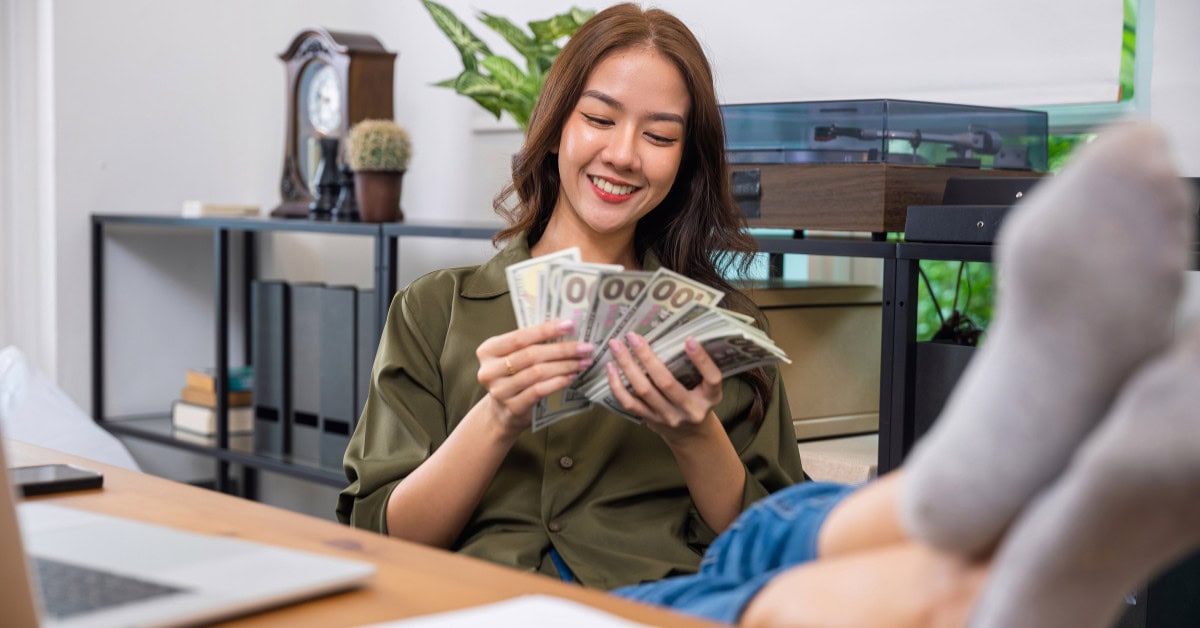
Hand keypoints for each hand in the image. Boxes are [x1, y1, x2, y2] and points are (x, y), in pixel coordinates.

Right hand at [475, 319, 593, 436]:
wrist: (502, 413)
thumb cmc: (513, 377)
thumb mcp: (514, 357)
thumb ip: (531, 344)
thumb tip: (566, 328)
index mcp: (488, 350)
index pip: (520, 337)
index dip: (546, 330)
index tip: (570, 324)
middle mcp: (489, 370)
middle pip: (531, 355)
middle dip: (562, 350)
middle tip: (585, 347)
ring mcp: (499, 391)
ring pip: (537, 373)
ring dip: (565, 366)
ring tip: (583, 362)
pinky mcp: (512, 408)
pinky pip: (539, 391)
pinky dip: (558, 382)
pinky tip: (571, 377)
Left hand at [605, 333, 722, 440]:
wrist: (691, 434)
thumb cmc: (698, 399)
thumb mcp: (707, 387)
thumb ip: (698, 367)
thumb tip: (676, 332)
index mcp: (710, 397)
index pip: (712, 378)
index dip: (702, 360)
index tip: (689, 339)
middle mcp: (690, 409)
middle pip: (666, 382)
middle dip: (647, 357)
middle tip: (633, 336)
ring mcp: (668, 417)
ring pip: (644, 390)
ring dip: (627, 366)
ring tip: (616, 347)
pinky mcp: (651, 420)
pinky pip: (630, 403)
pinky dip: (617, 385)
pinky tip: (610, 368)